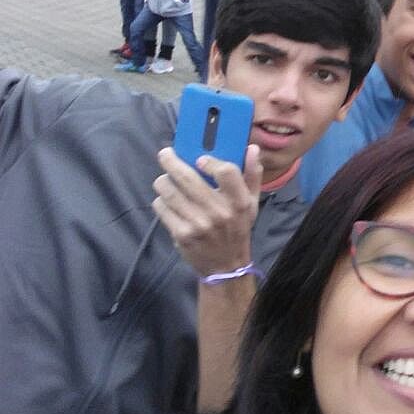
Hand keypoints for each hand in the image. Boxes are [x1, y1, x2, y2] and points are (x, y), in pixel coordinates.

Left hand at [152, 145, 262, 277]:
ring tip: (166, 180)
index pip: (226, 171)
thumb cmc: (237, 229)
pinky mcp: (181, 234)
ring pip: (168, 190)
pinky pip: (161, 207)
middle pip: (187, 177)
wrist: (225, 265)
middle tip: (165, 154)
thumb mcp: (251, 204)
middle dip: (171, 161)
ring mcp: (198, 224)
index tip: (200, 158)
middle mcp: (219, 212)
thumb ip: (252, 175)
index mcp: (239, 202)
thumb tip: (251, 148)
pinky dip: (161, 201)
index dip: (210, 161)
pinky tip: (167, 202)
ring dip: (163, 181)